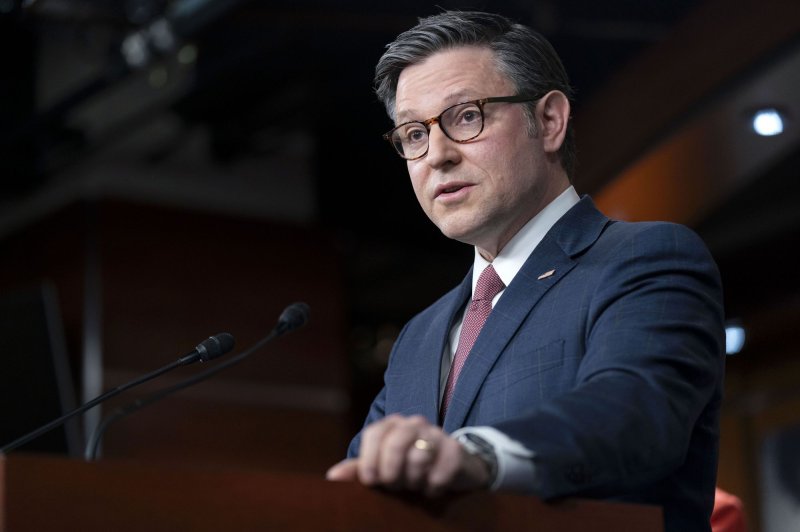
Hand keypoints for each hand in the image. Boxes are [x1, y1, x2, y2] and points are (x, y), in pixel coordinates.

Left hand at [325, 414, 490, 495]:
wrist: (452, 468)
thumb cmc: (409, 468)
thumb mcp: (383, 469)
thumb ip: (358, 471)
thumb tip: (332, 476)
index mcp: (391, 425)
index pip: (374, 434)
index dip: (369, 460)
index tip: (371, 481)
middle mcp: (413, 423)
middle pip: (395, 444)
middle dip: (392, 472)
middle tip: (395, 485)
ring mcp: (437, 433)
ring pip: (418, 459)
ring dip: (414, 481)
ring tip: (415, 484)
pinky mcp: (455, 450)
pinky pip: (439, 472)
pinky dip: (433, 487)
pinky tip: (433, 488)